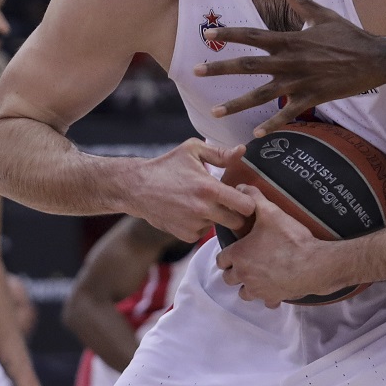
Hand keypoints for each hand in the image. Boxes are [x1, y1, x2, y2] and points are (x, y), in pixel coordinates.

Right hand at [123, 139, 258, 242]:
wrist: (136, 188)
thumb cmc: (166, 166)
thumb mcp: (192, 150)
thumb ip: (220, 153)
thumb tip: (242, 151)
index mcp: (209, 189)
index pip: (246, 206)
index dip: (248, 200)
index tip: (241, 194)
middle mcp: (203, 210)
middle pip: (238, 222)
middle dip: (236, 213)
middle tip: (227, 202)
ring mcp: (194, 225)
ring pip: (220, 227)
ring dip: (218, 218)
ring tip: (204, 203)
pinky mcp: (185, 235)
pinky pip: (204, 233)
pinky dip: (201, 225)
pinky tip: (191, 212)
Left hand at [194, 0, 385, 135]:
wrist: (375, 59)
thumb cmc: (349, 35)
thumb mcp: (323, 15)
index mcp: (290, 39)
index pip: (252, 35)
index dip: (228, 34)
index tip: (207, 33)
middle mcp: (290, 61)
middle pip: (247, 66)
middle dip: (219, 68)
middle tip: (195, 71)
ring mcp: (300, 82)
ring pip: (261, 94)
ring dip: (237, 104)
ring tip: (214, 111)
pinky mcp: (312, 98)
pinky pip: (287, 114)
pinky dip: (271, 124)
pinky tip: (255, 133)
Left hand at [214, 188, 344, 305]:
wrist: (314, 263)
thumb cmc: (290, 239)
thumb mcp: (271, 212)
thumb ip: (254, 198)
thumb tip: (241, 187)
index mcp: (239, 255)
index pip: (221, 260)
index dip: (227, 255)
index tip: (236, 250)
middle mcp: (244, 275)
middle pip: (229, 278)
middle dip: (235, 271)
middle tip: (247, 261)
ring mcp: (258, 289)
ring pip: (243, 293)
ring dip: (247, 285)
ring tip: (258, 275)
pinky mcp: (273, 297)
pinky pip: (265, 302)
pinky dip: (268, 296)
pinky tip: (275, 286)